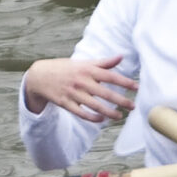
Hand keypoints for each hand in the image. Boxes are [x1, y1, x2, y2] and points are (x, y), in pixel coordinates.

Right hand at [23, 55, 137, 123]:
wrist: (40, 76)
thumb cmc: (66, 68)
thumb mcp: (83, 63)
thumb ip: (103, 62)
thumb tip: (121, 56)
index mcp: (87, 69)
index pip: (110, 76)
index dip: (124, 82)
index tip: (137, 87)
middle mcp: (81, 81)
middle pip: (105, 93)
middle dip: (120, 100)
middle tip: (133, 106)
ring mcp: (73, 93)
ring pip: (94, 105)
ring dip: (108, 112)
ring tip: (120, 116)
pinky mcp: (65, 103)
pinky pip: (81, 113)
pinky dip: (92, 117)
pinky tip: (102, 120)